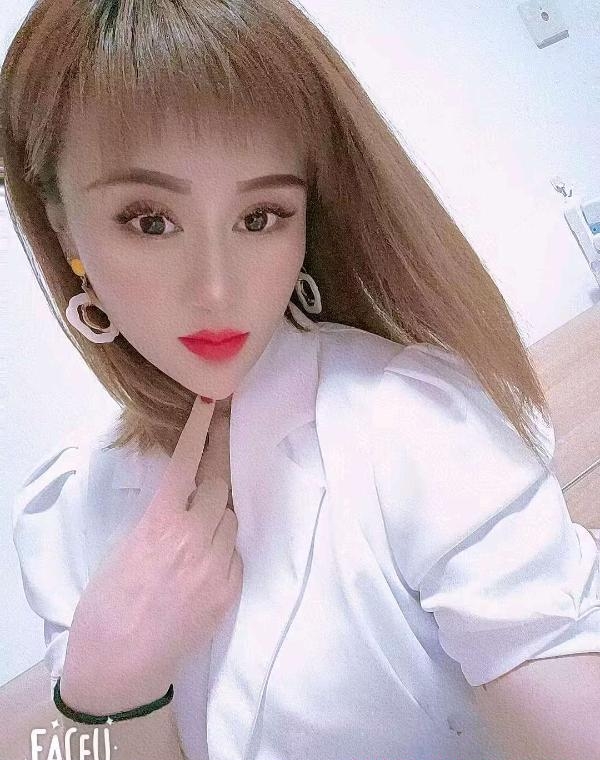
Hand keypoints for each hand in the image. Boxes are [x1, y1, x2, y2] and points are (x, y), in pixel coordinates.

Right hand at [60, 395, 242, 714]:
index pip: (187, 464)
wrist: (119, 667)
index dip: (202, 429)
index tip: (213, 403)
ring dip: (223, 507)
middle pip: (221, 483)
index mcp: (160, 525)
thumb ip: (157, 520)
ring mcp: (216, 567)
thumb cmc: (106, 608)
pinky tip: (209, 552)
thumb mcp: (124, 550)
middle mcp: (193, 540)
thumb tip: (179, 498)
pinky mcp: (229, 592)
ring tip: (207, 511)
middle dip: (223, 456)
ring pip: (232, 517)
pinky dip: (226, 544)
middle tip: (226, 431)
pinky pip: (236, 552)